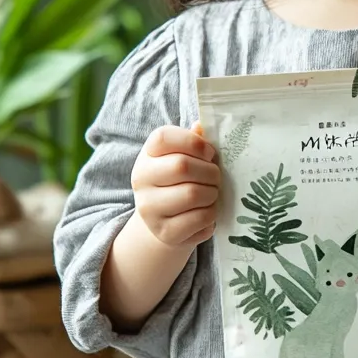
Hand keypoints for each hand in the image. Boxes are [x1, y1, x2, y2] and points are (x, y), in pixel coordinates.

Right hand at [130, 123, 219, 249]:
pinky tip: (207, 211)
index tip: (208, 153)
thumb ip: (194, 141)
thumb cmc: (181, 181)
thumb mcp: (185, 157)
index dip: (194, 142)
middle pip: (182, 166)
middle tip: (216, 177)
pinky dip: (212, 214)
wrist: (166, 221)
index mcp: (147, 155)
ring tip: (211, 193)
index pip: (164, 138)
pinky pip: (200, 218)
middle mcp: (141, 179)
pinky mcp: (165, 232)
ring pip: (192, 194)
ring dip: (212, 193)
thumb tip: (200, 125)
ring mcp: (149, 208)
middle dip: (210, 171)